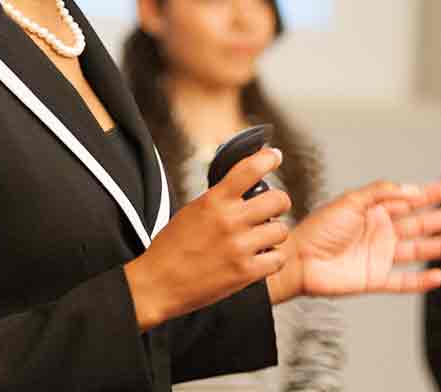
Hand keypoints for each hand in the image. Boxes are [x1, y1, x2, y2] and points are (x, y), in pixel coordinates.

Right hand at [124, 147, 292, 330]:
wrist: (158, 283)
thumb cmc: (171, 248)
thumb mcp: (191, 211)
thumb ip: (218, 199)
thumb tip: (242, 188)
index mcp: (213, 201)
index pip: (250, 169)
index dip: (268, 159)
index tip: (274, 156)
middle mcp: (229, 221)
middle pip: (278, 200)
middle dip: (280, 203)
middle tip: (273, 208)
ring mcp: (240, 247)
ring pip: (281, 230)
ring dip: (274, 233)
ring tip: (262, 238)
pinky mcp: (246, 272)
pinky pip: (278, 258)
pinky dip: (272, 258)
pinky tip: (261, 257)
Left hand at [267, 180, 440, 301]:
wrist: (297, 259)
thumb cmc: (318, 228)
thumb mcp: (349, 202)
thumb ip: (379, 193)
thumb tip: (411, 189)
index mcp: (373, 211)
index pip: (408, 201)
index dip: (429, 195)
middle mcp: (380, 232)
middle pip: (420, 224)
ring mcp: (379, 255)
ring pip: (418, 250)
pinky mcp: (375, 278)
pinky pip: (403, 280)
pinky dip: (421, 280)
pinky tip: (439, 275)